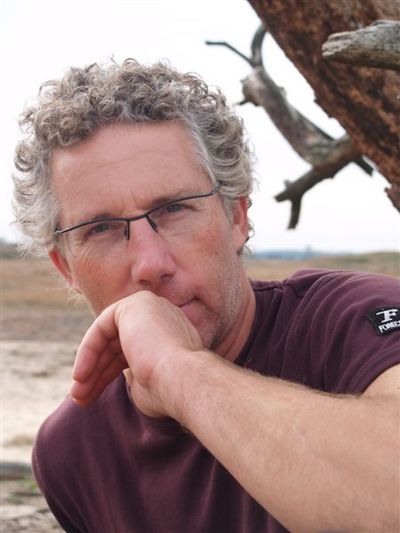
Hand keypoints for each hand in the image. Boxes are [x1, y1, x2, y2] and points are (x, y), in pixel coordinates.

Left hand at [70, 291, 202, 417]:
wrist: (184, 380)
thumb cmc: (169, 390)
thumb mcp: (144, 383)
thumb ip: (131, 372)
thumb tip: (113, 374)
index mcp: (168, 334)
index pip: (129, 351)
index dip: (108, 374)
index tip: (93, 396)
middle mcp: (160, 315)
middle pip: (116, 344)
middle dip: (96, 373)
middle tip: (81, 398)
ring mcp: (148, 307)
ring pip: (107, 337)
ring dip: (89, 366)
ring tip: (78, 395)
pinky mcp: (134, 304)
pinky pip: (102, 327)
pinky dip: (88, 351)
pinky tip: (81, 376)